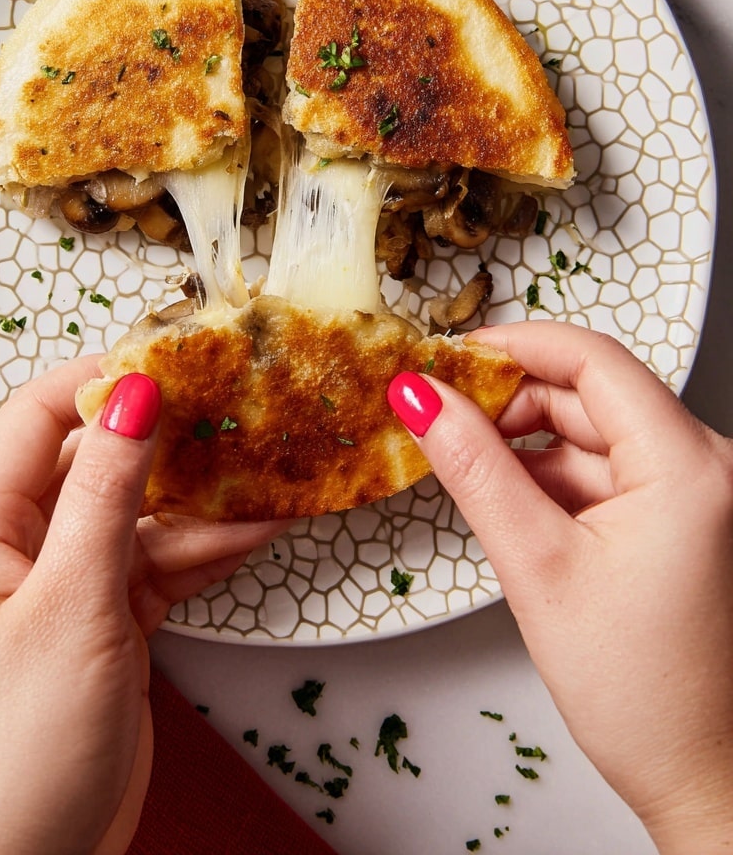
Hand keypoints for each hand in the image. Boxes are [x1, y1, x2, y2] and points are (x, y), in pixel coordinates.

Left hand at [0, 358, 286, 854]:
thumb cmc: (20, 744)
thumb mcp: (70, 604)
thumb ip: (104, 493)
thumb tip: (133, 391)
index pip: (37, 416)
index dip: (104, 381)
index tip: (177, 362)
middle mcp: (17, 541)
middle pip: (97, 459)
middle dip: (169, 439)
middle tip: (239, 410)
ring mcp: (67, 579)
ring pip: (140, 512)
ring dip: (203, 499)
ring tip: (273, 470)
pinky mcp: (107, 616)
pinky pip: (160, 560)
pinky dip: (205, 547)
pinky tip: (258, 525)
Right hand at [388, 322, 732, 854]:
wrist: (703, 778)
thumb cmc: (642, 694)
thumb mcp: (537, 567)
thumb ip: (474, 469)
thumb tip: (420, 398)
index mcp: (689, 467)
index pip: (593, 360)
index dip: (514, 346)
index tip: (450, 359)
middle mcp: (707, 466)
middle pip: (591, 393)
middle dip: (511, 402)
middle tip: (442, 421)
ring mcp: (698, 493)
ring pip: (595, 432)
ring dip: (529, 444)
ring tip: (472, 475)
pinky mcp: (683, 518)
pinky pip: (608, 470)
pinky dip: (555, 477)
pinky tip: (516, 508)